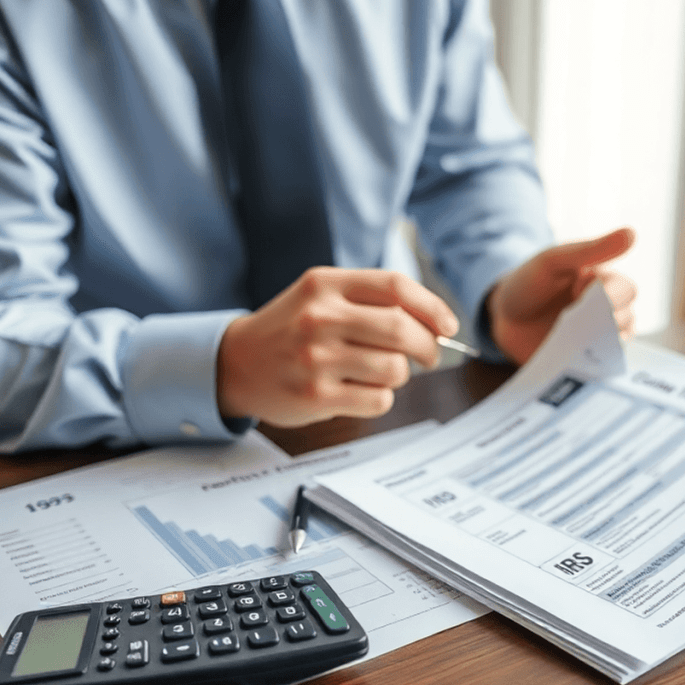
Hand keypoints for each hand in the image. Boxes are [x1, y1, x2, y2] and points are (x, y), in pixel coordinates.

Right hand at [217, 267, 459, 424]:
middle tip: (428, 356)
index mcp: (326, 284)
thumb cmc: (291, 328)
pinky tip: (361, 390)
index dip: (433, 308)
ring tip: (383, 372)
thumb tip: (436, 325)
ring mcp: (316, 358)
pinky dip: (381, 398)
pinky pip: (378, 400)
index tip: (448, 326)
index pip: (396, 287)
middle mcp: (320, 317)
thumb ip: (371, 301)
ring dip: (401, 375)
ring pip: (395, 369)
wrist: (236, 362)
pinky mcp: (316, 395)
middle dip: (428, 348)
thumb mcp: (322, 296)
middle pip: (402, 330)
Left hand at [488, 227, 636, 364]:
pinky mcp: (583, 362)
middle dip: (604, 319)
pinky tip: (572, 359)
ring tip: (569, 338)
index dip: (607, 293)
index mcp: (603, 284)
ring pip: (617, 345)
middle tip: (572, 317)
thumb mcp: (555, 260)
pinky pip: (599, 367)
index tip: (576, 290)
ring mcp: (595, 339)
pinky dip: (590, 364)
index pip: (626, 290)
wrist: (502, 317)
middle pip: (627, 319)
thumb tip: (632, 233)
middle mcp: (606, 312)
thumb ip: (591, 249)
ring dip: (597, 342)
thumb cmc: (528, 282)